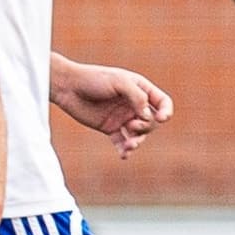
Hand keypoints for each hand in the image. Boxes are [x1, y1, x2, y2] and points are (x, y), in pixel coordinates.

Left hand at [50, 59, 173, 156]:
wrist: (68, 87)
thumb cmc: (94, 79)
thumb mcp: (119, 82)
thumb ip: (137, 97)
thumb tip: (149, 117)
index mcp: (141, 90)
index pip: (162, 103)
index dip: (166, 111)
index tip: (161, 119)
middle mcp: (134, 105)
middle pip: (151, 121)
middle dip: (146, 126)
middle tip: (133, 125)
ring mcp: (122, 117)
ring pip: (138, 134)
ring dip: (137, 141)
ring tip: (130, 145)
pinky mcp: (109, 128)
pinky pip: (121, 141)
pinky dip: (124, 149)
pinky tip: (124, 155)